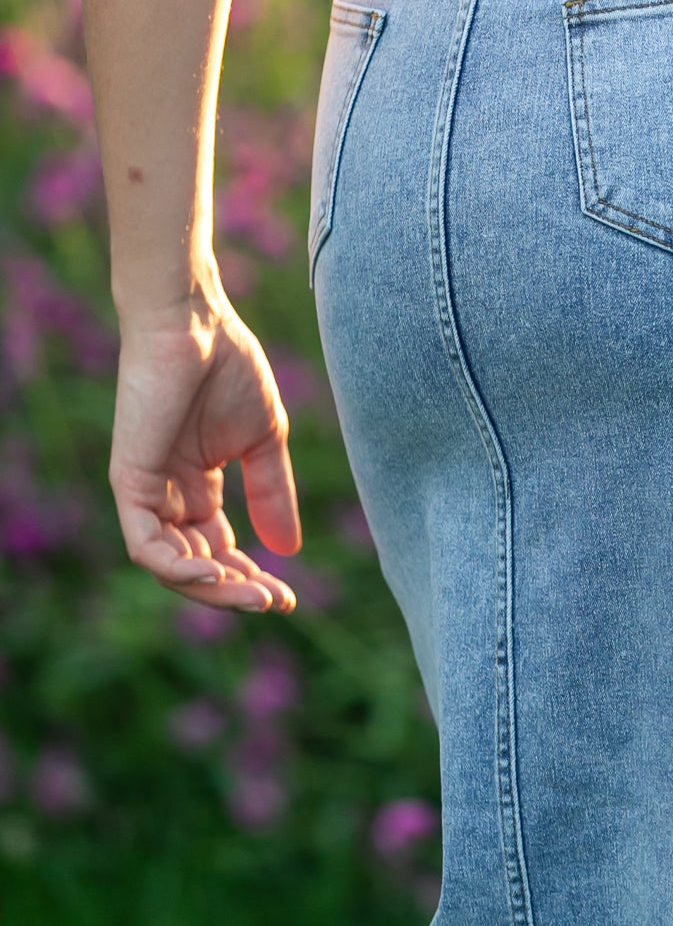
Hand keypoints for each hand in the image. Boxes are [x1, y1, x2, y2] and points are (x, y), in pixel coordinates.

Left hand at [108, 292, 300, 610]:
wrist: (195, 322)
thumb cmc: (228, 366)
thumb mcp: (264, 440)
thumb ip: (273, 493)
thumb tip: (289, 552)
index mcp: (199, 485)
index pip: (220, 550)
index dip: (252, 577)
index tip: (289, 597)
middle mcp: (169, 495)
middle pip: (198, 566)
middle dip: (236, 590)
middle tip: (274, 602)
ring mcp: (147, 492)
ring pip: (171, 567)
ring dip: (212, 588)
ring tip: (254, 594)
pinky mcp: (130, 483)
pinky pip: (145, 547)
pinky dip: (176, 569)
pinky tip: (212, 573)